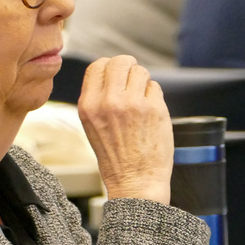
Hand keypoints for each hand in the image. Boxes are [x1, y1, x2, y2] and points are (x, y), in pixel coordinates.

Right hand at [77, 55, 172, 204]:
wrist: (136, 182)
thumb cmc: (115, 157)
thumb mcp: (92, 126)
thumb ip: (98, 98)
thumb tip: (111, 71)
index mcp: (88, 105)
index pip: (97, 66)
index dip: (109, 67)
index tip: (116, 75)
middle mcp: (109, 102)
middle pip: (120, 62)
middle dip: (129, 67)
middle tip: (133, 80)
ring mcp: (133, 104)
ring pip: (141, 72)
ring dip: (142, 83)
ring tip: (141, 102)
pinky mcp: (155, 109)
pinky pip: (155, 87)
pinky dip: (153, 97)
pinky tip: (150, 115)